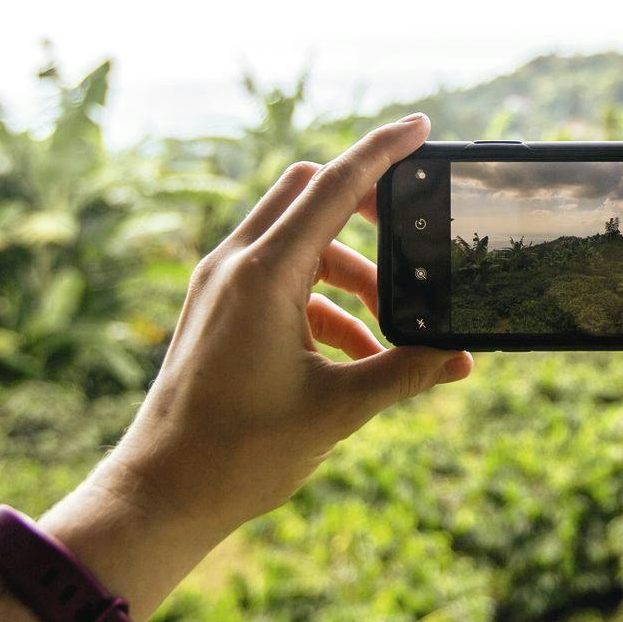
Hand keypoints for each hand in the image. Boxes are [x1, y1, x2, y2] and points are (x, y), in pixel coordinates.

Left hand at [88, 114, 471, 555]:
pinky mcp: (214, 310)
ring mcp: (219, 285)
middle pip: (308, 193)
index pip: (334, 186)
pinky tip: (353, 351)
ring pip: (296, 238)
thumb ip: (405, 373)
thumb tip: (460, 357)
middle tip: (411, 234)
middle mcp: (235, 265)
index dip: (382, 151)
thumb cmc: (240, 453)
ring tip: (390, 325)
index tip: (421, 127)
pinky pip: (277, 277)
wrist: (162, 494)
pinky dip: (319, 297)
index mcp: (264, 275)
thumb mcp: (338, 410)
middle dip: (365, 206)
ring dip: (348, 267)